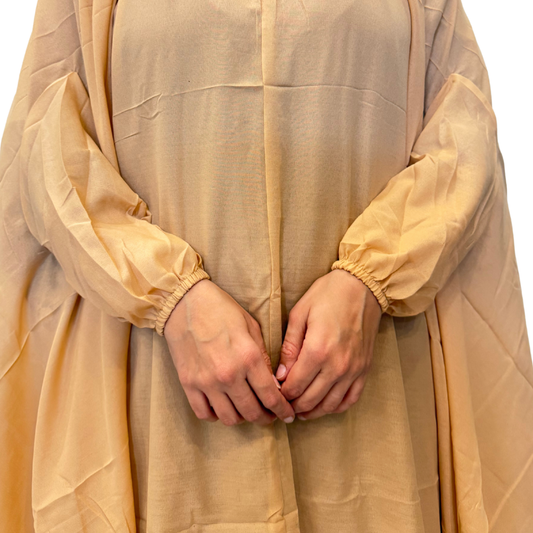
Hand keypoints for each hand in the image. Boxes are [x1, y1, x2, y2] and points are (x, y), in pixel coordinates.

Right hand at [164, 279, 295, 425]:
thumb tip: (273, 384)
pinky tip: (223, 407)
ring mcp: (206, 381)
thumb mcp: (251, 327)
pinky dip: (216, 415)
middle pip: (252, 412)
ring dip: (242, 419)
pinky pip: (204, 414)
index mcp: (248, 357)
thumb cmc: (222, 310)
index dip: (282, 410)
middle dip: (265, 418)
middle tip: (270, 415)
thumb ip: (263, 357)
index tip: (287, 416)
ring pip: (229, 418)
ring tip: (246, 410)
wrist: (184, 302)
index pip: (271, 396)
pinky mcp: (188, 384)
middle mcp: (229, 374)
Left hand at [276, 269, 381, 419]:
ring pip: (330, 405)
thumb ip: (289, 347)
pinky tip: (324, 405)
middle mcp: (337, 365)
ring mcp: (354, 370)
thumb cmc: (327, 295)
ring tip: (300, 409)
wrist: (362, 287)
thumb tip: (280, 375)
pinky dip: (336, 407)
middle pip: (310, 400)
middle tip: (283, 404)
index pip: (294, 386)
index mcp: (317, 351)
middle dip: (293, 406)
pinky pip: (351, 399)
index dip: (281, 394)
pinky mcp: (365, 369)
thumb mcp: (299, 314)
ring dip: (313, 411)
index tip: (273, 392)